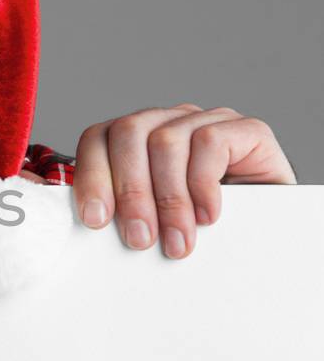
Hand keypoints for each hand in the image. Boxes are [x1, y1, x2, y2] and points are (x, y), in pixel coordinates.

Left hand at [72, 104, 296, 258]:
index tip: (96, 220)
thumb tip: (92, 226)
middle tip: (139, 239)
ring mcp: (207, 120)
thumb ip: (124, 214)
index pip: (99, 138)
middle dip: (130, 192)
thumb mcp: (155, 221)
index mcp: (138, 138)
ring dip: (169, 199)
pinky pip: (211, 143)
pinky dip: (203, 184)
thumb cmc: (204, 230)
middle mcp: (170, 121)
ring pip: (166, 140)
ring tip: (177, 241)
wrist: (268, 233)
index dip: (92, 176)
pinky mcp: (246, 129)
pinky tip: (209, 216)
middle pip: (128, 133)